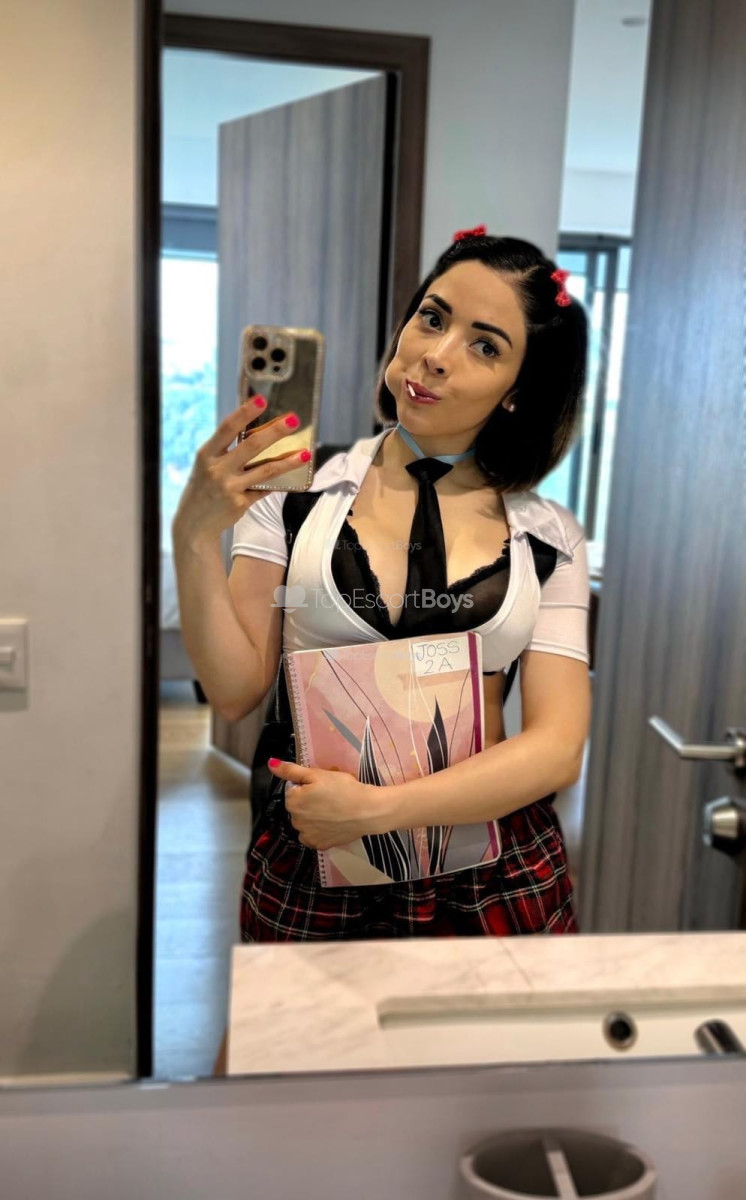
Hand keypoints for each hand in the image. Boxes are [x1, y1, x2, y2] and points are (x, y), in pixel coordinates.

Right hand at [172, 397, 310, 548]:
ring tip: (305, 454)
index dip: (245, 412)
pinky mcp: (241, 502)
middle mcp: (217, 469)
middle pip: (252, 446)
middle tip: (294, 420)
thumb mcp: (207, 465)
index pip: (228, 428)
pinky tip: (291, 477)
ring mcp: (230, 487)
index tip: (261, 400)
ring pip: (266, 470)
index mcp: (207, 454)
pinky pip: (265, 489)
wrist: (194, 523)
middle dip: (275, 432)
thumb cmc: (204, 488)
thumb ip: (226, 450)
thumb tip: (258, 433)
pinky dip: (277, 482)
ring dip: (288, 462)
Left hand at [267, 758, 392, 849]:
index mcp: (293, 800)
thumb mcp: (317, 773)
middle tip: (329, 796)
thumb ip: (291, 770)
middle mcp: (295, 820)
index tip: (322, 786)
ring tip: (332, 810)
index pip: (293, 789)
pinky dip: (318, 831)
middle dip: (309, 801)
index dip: (307, 785)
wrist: (367, 810)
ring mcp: (307, 835)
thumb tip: (271, 764)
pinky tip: (331, 823)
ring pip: (305, 822)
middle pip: (298, 807)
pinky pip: (312, 837)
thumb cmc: (343, 788)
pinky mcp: (319, 845)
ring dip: (313, 817)